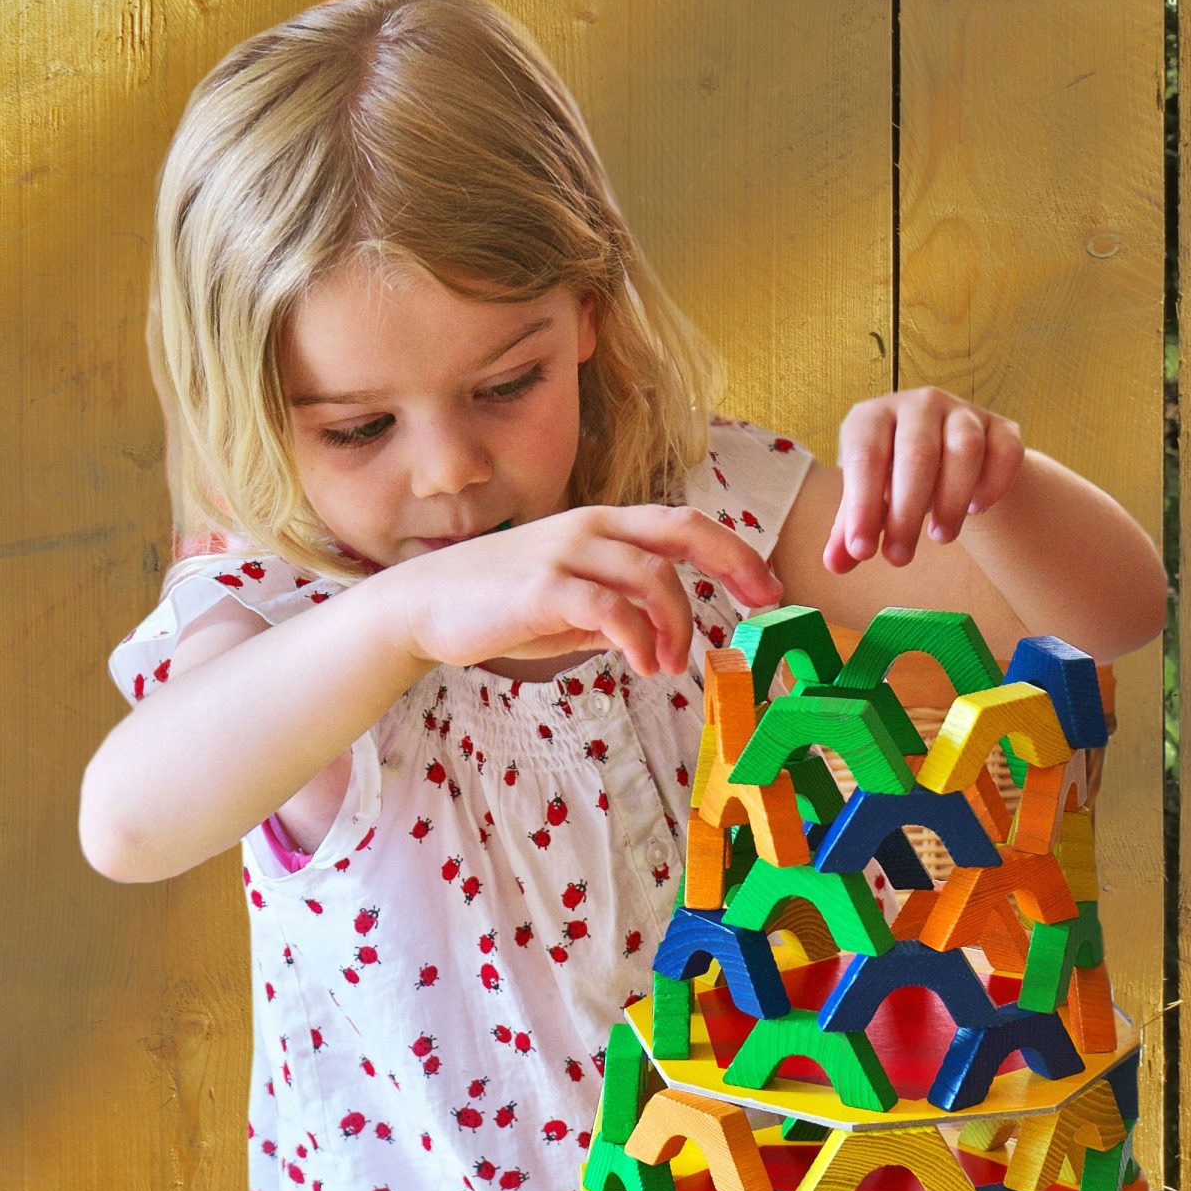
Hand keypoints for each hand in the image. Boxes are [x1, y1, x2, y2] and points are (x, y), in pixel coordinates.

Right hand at [395, 506, 782, 680]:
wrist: (423, 607)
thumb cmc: (496, 606)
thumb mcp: (567, 607)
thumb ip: (613, 612)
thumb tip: (654, 636)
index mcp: (602, 527)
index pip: (684, 525)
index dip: (734, 552)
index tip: (767, 589)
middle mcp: (590, 528)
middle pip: (683, 529)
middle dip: (734, 563)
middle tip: (760, 607)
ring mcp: (566, 552)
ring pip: (652, 575)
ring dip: (677, 623)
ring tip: (671, 665)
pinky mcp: (542, 587)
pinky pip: (609, 607)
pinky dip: (638, 637)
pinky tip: (643, 663)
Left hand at [823, 388, 1026, 570]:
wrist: (946, 458)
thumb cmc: (894, 479)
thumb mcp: (868, 500)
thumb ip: (850, 530)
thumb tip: (835, 565)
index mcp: (873, 417)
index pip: (865, 457)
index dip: (862, 507)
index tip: (862, 552)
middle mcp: (918, 405)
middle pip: (917, 454)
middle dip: (906, 513)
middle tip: (899, 558)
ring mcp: (963, 411)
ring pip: (965, 448)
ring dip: (952, 499)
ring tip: (941, 538)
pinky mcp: (1001, 427)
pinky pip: (1005, 452)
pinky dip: (993, 484)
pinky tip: (976, 510)